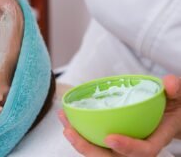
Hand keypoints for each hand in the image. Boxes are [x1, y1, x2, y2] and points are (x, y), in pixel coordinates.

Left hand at [58, 75, 180, 156]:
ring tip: (63, 122)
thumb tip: (169, 83)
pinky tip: (66, 118)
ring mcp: (122, 146)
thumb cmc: (173, 106)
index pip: (143, 151)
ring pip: (98, 152)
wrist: (170, 114)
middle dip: (88, 148)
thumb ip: (176, 90)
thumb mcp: (178, 97)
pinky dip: (79, 131)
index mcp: (154, 140)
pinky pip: (93, 141)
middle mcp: (136, 148)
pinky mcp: (111, 140)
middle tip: (70, 131)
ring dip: (78, 140)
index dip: (127, 147)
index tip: (110, 138)